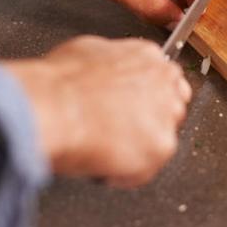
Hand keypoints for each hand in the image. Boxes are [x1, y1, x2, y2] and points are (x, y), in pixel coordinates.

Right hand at [2, 36, 190, 186]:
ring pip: (160, 141)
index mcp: (147, 56)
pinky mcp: (161, 146)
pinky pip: (145, 169)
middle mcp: (164, 82)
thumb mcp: (85, 52)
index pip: (165, 80)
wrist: (54, 107)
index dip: (146, 99)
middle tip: (118, 133)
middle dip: (148, 123)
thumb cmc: (60, 83)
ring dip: (137, 149)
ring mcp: (166, 115)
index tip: (133, 110)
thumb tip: (103, 72)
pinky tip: (103, 164)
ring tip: (104, 149)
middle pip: (171, 108)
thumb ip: (109, 62)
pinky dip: (125, 174)